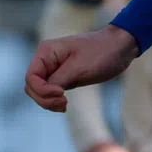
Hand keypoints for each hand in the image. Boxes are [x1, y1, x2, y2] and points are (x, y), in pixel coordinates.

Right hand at [25, 25, 140, 111]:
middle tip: (64, 103)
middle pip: (32, 87)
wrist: (121, 47)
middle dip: (44, 98)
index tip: (61, 93)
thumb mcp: (80, 67)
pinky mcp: (63, 77)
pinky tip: (65, 104)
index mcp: (46, 51)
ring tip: (65, 105)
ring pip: (40, 92)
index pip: (30, 78)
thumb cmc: (102, 52)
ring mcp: (54, 69)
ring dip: (48, 102)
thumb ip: (59, 80)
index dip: (41, 90)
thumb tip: (43, 92)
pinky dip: (54, 101)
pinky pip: (50, 92)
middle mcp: (46, 60)